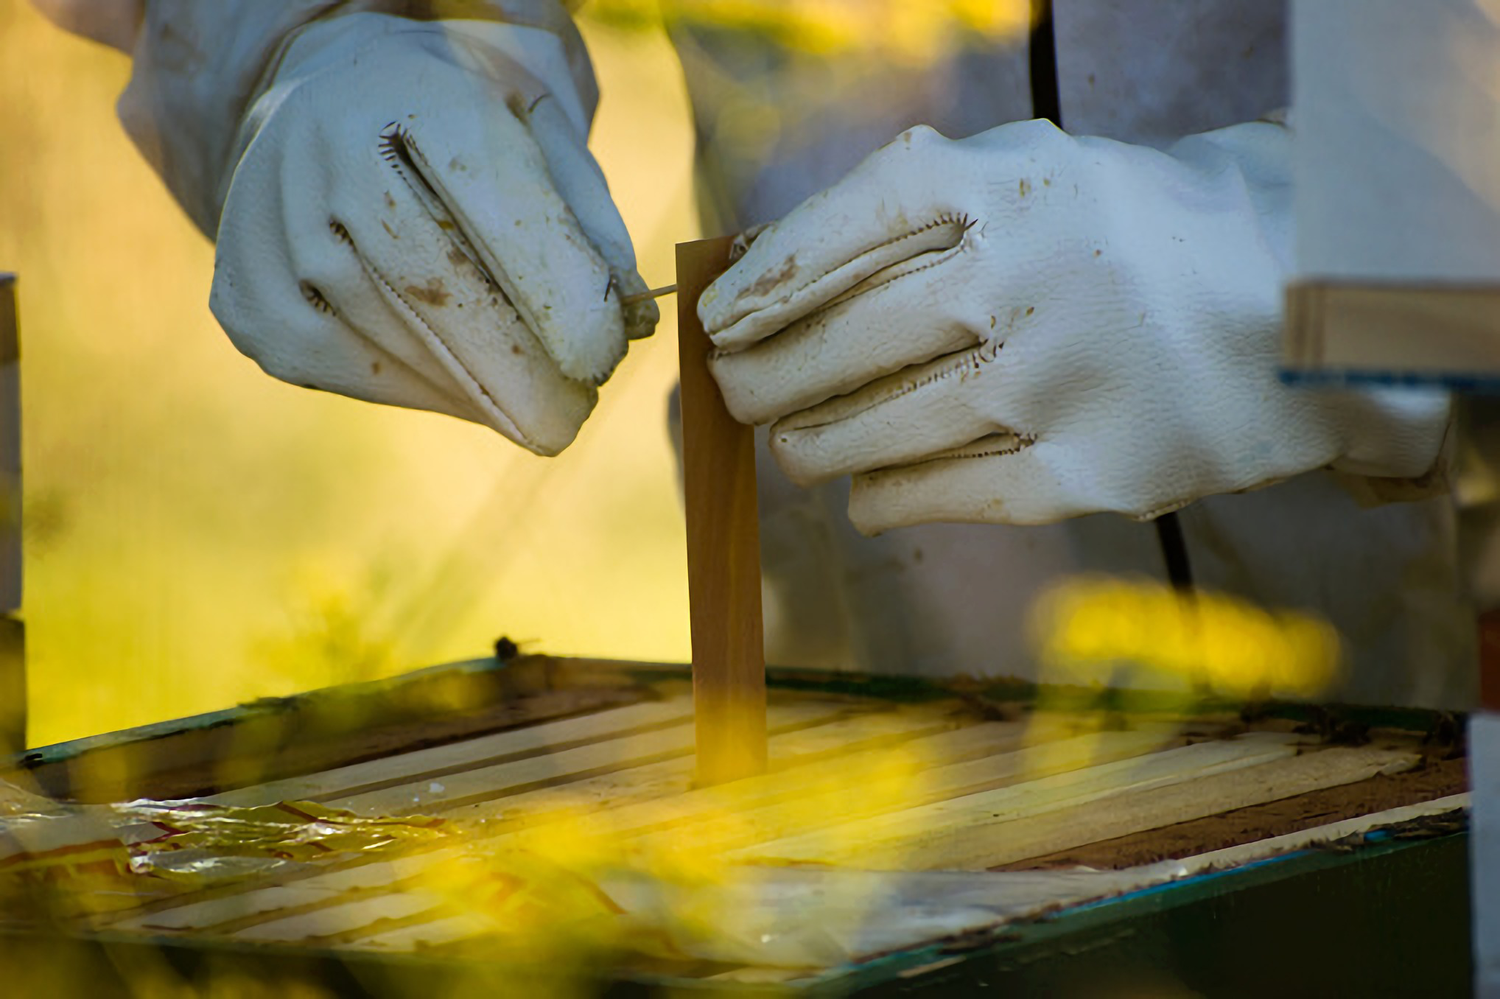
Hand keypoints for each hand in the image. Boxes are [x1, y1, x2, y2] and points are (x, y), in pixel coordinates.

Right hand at [211, 15, 655, 453]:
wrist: (331, 108)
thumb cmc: (461, 132)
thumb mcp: (539, 136)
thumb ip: (587, 218)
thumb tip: (627, 321)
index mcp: (412, 93)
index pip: (488, 200)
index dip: (548, 289)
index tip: (600, 357)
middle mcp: (323, 149)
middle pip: (426, 283)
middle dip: (512, 368)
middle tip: (570, 420)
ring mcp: (269, 222)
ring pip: (384, 337)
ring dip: (473, 391)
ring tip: (536, 411)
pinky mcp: (246, 296)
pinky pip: (340, 366)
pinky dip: (416, 393)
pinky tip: (466, 395)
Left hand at [701, 119, 1447, 531]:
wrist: (1304, 302)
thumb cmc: (1144, 234)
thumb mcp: (1043, 179)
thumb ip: (925, 217)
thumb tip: (777, 282)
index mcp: (1010, 182)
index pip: (841, 228)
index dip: (761, 279)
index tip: (716, 317)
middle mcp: (1025, 275)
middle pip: (839, 341)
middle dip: (761, 377)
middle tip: (731, 393)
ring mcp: (1056, 379)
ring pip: (876, 429)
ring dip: (809, 445)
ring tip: (787, 448)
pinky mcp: (1090, 471)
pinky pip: (943, 493)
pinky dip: (883, 499)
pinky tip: (863, 498)